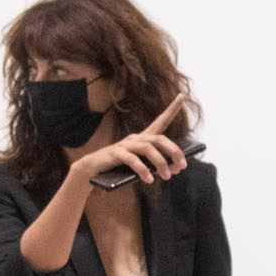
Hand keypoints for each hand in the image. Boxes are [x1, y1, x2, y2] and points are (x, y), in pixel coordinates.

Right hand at [72, 93, 189, 187]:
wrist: (93, 171)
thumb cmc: (119, 169)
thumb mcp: (142, 167)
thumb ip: (157, 166)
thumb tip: (175, 169)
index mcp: (143, 139)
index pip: (160, 121)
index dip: (171, 109)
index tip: (181, 96)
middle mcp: (136, 138)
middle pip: (159, 138)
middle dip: (174, 151)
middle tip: (182, 166)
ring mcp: (125, 144)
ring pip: (148, 148)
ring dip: (160, 163)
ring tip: (167, 176)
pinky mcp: (115, 153)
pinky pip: (132, 160)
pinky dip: (143, 170)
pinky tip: (149, 179)